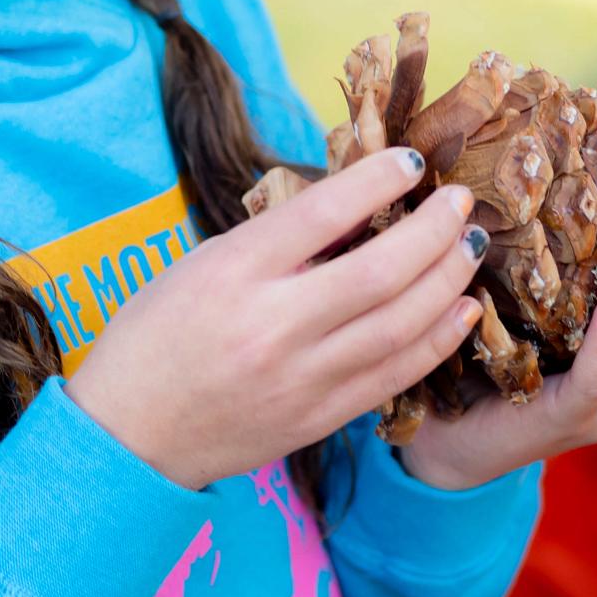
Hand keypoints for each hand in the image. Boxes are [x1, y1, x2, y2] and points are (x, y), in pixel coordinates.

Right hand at [65, 148, 489, 489]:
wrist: (128, 434)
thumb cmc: (155, 335)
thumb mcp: (201, 264)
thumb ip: (276, 240)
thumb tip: (355, 205)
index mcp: (233, 272)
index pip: (323, 211)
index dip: (378, 179)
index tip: (411, 161)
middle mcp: (272, 325)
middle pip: (380, 270)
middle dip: (434, 231)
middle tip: (460, 204)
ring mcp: (301, 378)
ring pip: (400, 324)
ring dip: (447, 280)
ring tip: (469, 248)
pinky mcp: (319, 419)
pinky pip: (395, 375)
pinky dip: (438, 339)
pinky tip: (461, 310)